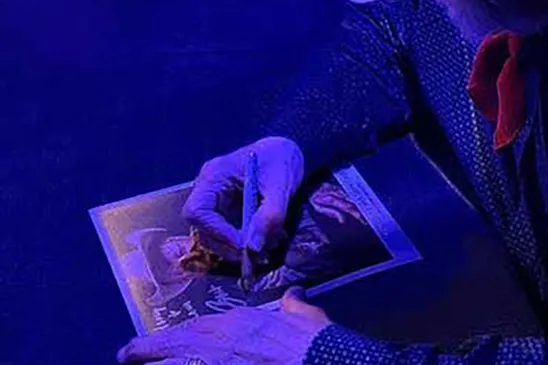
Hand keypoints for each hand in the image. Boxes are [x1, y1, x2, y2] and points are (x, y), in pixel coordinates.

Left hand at [117, 287, 330, 363]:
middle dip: (141, 352)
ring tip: (133, 363)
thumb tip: (294, 295)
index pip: (193, 328)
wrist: (315, 362)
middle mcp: (213, 345)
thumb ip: (294, 305)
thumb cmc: (311, 342)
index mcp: (234, 324)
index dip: (173, 337)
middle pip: (165, 347)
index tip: (163, 343)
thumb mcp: (306, 317)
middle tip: (126, 355)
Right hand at [183, 136, 304, 261]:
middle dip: (228, 246)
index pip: (197, 211)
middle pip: (203, 228)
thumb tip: (254, 246)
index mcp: (213, 177)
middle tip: (256, 256)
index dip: (216, 232)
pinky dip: (246, 242)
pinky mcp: (229, 211)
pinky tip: (267, 242)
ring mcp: (218, 202)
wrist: (288, 150)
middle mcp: (209, 191)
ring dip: (238, 248)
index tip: (242, 245)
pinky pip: (230, 232)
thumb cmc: (281, 158)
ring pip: (216, 235)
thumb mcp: (280, 184)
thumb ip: (270, 214)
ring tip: (266, 251)